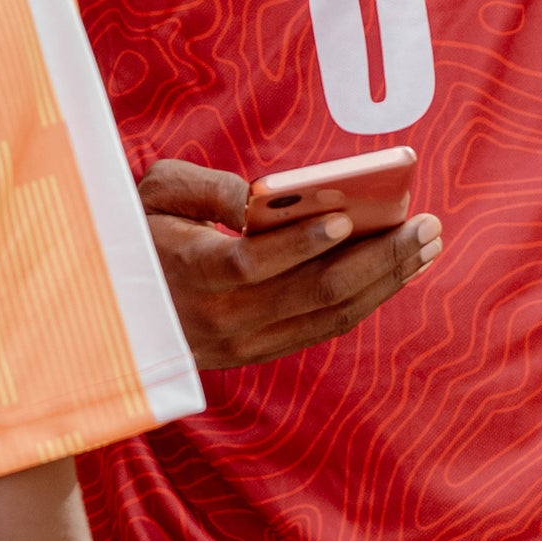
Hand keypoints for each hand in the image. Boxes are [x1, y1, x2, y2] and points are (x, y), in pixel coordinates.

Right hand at [137, 158, 440, 370]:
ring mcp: (244, 343)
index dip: (300, 242)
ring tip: (426, 244)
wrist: (115, 311)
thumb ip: (207, 188)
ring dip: (386, 279)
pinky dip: (366, 298)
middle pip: (313, 292)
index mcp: (190, 271)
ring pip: (330, 315)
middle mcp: (222, 317)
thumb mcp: (155, 194)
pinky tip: (395, 270)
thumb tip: (263, 196)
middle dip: (379, 257)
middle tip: (426, 224)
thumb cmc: (139, 231)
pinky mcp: (259, 353)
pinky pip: (324, 327)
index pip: (251, 263)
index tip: (345, 215)